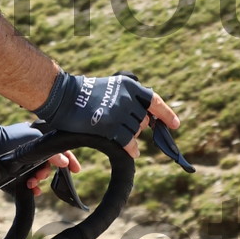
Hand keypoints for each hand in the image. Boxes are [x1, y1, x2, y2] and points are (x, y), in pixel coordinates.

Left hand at [0, 119, 78, 191]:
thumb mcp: (33, 142)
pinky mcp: (14, 175)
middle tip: (40, 176)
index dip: (70, 160)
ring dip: (38, 181)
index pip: (60, 152)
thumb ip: (50, 153)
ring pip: (38, 177)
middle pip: (49, 167)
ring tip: (32, 183)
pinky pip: (27, 185)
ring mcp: (24, 165)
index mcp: (40, 144)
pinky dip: (31, 189)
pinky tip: (32, 191)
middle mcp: (33, 154)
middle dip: (47, 173)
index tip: (76, 170)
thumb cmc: (9, 138)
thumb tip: (64, 162)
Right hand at [33, 69, 161, 149]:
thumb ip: (129, 99)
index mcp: (129, 85)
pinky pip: (128, 142)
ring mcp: (119, 112)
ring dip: (131, 136)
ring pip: (136, 131)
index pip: (154, 101)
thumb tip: (146, 118)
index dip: (167, 114)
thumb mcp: (112, 87)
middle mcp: (127, 98)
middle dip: (138, 126)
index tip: (175, 124)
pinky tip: (132, 152)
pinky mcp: (110, 126)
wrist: (64, 97)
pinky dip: (132, 149)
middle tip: (124, 127)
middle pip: (143, 120)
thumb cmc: (85, 93)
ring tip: (119, 135)